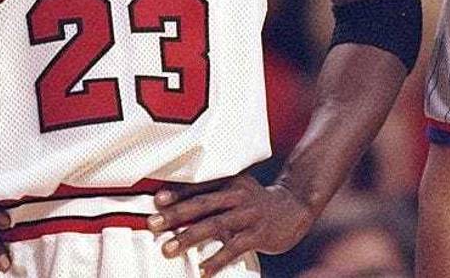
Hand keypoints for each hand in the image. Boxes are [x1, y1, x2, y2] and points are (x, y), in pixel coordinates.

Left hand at [148, 174, 315, 275]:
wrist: (296, 206)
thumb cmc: (257, 202)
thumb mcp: (238, 190)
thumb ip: (213, 196)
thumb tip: (178, 209)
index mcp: (230, 181)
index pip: (200, 186)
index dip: (177, 193)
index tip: (156, 201)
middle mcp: (238, 195)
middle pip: (202, 204)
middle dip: (176, 215)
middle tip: (153, 224)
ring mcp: (249, 214)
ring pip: (215, 225)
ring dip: (189, 237)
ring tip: (168, 249)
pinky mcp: (259, 234)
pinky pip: (235, 247)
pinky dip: (217, 259)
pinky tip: (203, 271)